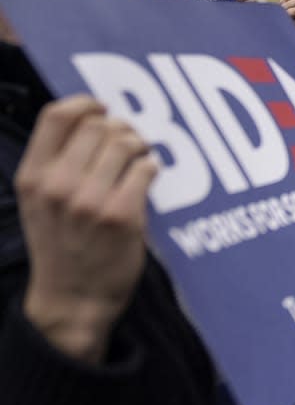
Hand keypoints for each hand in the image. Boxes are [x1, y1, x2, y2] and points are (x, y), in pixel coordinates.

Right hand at [17, 96, 157, 364]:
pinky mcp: (121, 215)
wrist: (72, 300)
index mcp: (32, 177)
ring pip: (126, 142)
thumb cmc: (60, 245)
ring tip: (138, 161)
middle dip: (121, 128)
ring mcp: (89, 200)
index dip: (86, 103)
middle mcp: (57, 185)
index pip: (57, 115)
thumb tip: (92, 116)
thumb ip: (55, 161)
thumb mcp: (38, 201)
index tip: (102, 109)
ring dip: (139, 146)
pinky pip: (147, 168)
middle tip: (128, 143)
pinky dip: (151, 168)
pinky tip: (146, 178)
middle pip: (100, 125)